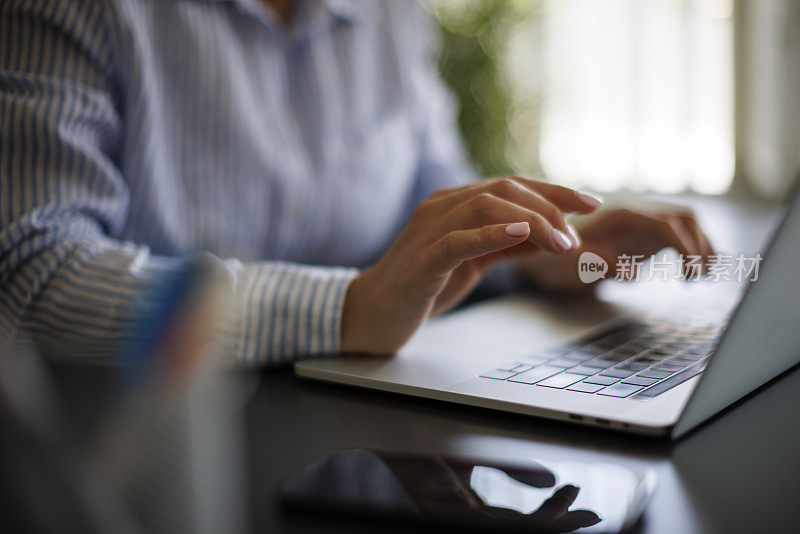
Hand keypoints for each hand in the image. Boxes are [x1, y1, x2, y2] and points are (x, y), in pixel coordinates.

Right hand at [341, 177, 602, 353]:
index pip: (512, 184)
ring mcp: (429, 230)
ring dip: (531, 221)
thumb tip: (555, 237)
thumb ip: (507, 245)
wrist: (373, 313)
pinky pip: (459, 239)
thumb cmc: (423, 286)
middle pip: (504, 188)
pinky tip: (521, 234)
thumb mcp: (474, 261)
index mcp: (455, 204)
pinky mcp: (422, 259)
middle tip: (576, 236)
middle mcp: (442, 207)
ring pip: (485, 205)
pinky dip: (492, 232)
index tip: (592, 202)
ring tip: (561, 243)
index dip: (555, 190)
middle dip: (549, 206)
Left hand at [517, 201, 715, 293]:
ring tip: (702, 275)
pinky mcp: (643, 233)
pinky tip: (694, 272)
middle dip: (698, 244)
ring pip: (684, 223)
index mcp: (619, 215)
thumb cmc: (554, 258)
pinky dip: (692, 249)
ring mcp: (641, 221)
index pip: (664, 223)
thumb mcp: (573, 264)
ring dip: (700, 245)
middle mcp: (634, 211)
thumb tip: (632, 272)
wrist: (541, 252)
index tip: (692, 269)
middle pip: (682, 217)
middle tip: (700, 275)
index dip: (684, 245)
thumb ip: (602, 264)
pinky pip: (676, 234)